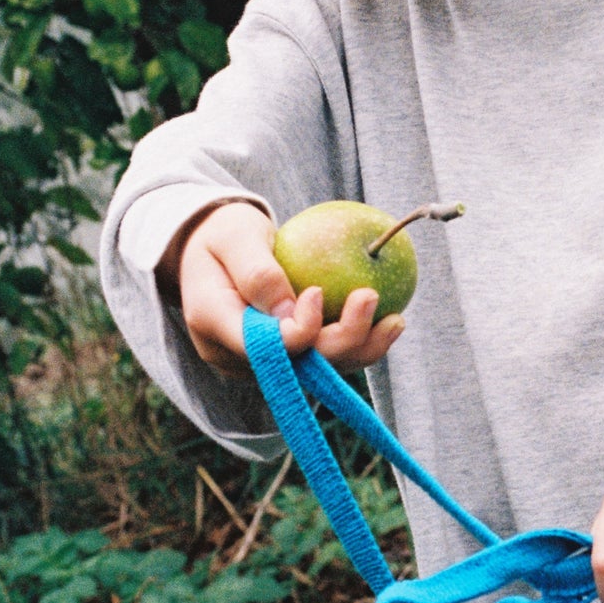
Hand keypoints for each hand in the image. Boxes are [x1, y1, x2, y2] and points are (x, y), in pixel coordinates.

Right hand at [160, 199, 405, 376]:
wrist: (207, 248)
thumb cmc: (221, 233)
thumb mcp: (233, 236)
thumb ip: (258, 272)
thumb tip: (292, 312)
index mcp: (213, 322)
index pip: (262, 345)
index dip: (298, 330)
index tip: (316, 292)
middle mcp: (235, 353)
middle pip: (296, 364)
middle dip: (342, 339)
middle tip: (370, 298)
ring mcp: (259, 361)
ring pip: (315, 369)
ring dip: (359, 348)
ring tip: (395, 321)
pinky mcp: (282, 357)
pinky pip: (321, 356)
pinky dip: (355, 342)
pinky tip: (388, 322)